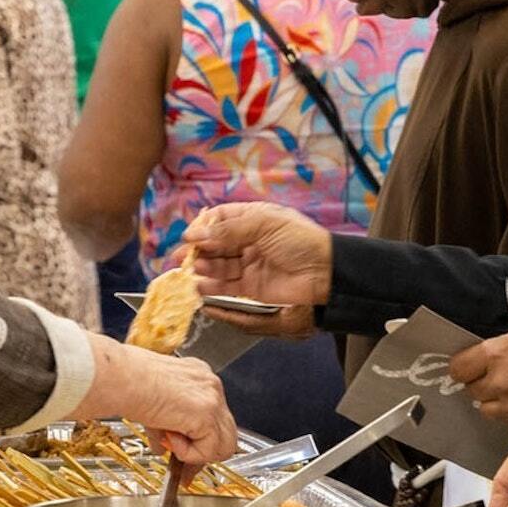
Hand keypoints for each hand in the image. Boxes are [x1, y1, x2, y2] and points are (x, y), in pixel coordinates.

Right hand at [74, 336, 237, 462]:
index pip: (214, 418)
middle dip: (204, 454)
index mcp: (198, 379)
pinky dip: (189, 454)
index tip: (185, 458)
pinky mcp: (208, 413)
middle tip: (183, 466)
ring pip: (226, 445)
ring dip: (197, 454)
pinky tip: (170, 439)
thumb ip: (165, 428)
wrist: (122, 380)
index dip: (200, 441)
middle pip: (226, 433)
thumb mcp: (153, 409)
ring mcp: (213, 399)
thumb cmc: (128, 385)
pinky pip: (209, 450)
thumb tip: (163, 447)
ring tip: (171, 445)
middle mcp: (210, 385)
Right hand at [184, 203, 332, 307]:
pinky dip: (211, 287)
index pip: (220, 219)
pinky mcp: (251, 287)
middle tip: (181, 258)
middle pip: (215, 244)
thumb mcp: (264, 225)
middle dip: (198, 250)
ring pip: (218, 265)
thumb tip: (195, 235)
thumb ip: (229, 230)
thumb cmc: (300, 240)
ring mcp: (249, 264)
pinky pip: (226, 286)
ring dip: (202, 268)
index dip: (203, 228)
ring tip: (192, 271)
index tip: (190, 237)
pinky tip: (199, 286)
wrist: (326, 273)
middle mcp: (248, 241)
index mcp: (253, 219)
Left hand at [447, 320, 507, 427]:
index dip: (464, 368)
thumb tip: (495, 351)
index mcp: (496, 354)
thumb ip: (507, 342)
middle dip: (484, 385)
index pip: (458, 368)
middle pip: (473, 391)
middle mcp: (499, 382)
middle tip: (503, 378)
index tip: (469, 368)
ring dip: (499, 404)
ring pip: (490, 411)